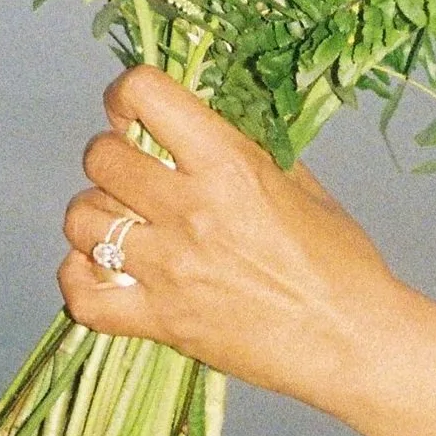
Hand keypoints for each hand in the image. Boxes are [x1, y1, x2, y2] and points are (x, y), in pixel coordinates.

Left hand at [60, 68, 435, 435]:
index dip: (126, 97)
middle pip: (100, 157)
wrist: (354, 340)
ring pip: (82, 220)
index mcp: (229, 163)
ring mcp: (170, 268)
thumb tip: (200, 126)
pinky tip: (105, 274)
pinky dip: (81, 280)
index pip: (143, 94)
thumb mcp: (303, 185)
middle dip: (111, 158)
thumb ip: (246, 151)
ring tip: (124, 227)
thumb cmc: (342, 262)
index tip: (134, 115)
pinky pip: (82, 295)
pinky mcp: (161, 322)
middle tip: (133, 176)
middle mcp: (191, 208)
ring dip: (96, 218)